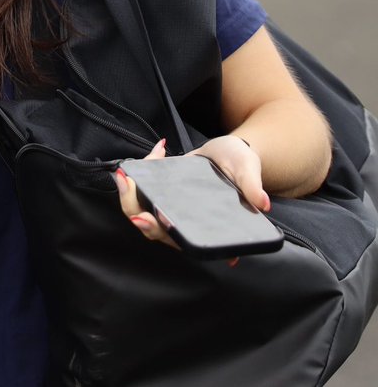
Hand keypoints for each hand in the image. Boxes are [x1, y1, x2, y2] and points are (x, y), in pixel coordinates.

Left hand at [115, 136, 268, 264]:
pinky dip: (142, 170)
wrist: (233, 151)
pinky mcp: (163, 189)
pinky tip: (156, 151)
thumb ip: (252, 187)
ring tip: (126, 173)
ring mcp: (170, 204)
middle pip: (151, 223)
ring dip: (129, 192)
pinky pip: (144, 187)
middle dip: (133, 206)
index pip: (176, 236)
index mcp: (201, 222)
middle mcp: (183, 217)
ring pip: (142, 207)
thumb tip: (261, 203)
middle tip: (126, 183)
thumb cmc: (242, 166)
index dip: (159, 229)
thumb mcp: (249, 171)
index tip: (144, 218)